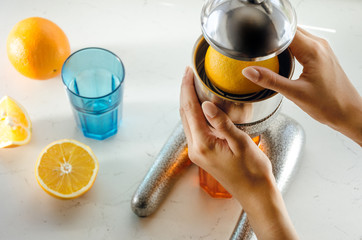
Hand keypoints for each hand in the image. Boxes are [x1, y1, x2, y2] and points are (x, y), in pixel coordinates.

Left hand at [179, 66, 297, 238]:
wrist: (255, 192)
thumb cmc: (252, 171)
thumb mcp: (241, 143)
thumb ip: (222, 123)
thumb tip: (206, 105)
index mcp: (203, 144)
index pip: (190, 109)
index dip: (187, 88)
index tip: (188, 72)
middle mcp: (195, 148)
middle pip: (184, 113)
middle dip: (185, 92)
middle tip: (189, 74)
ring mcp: (197, 152)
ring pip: (187, 121)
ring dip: (188, 102)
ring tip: (193, 85)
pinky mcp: (202, 153)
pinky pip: (193, 128)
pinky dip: (193, 113)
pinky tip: (200, 106)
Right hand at [243, 27, 361, 145]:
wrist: (348, 112)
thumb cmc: (329, 104)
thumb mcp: (294, 93)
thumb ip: (270, 80)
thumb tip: (250, 71)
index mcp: (313, 51)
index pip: (286, 32)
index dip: (269, 36)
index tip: (255, 44)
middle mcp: (319, 46)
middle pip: (290, 32)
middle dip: (273, 39)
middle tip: (258, 52)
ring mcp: (321, 50)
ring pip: (296, 37)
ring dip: (281, 44)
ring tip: (268, 56)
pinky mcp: (321, 56)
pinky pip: (302, 44)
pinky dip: (290, 49)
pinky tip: (282, 60)